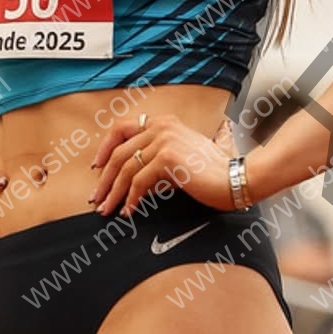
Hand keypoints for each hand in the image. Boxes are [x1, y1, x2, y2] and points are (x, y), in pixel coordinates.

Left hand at [89, 113, 235, 217]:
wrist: (235, 179)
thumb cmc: (212, 172)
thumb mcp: (181, 156)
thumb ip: (158, 157)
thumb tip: (132, 176)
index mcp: (163, 122)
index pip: (121, 129)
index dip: (105, 149)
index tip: (97, 168)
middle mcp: (161, 126)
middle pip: (119, 153)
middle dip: (105, 178)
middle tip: (97, 198)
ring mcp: (164, 140)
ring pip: (125, 169)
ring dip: (113, 192)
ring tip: (107, 210)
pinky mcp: (167, 158)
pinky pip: (138, 182)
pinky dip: (131, 199)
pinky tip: (129, 212)